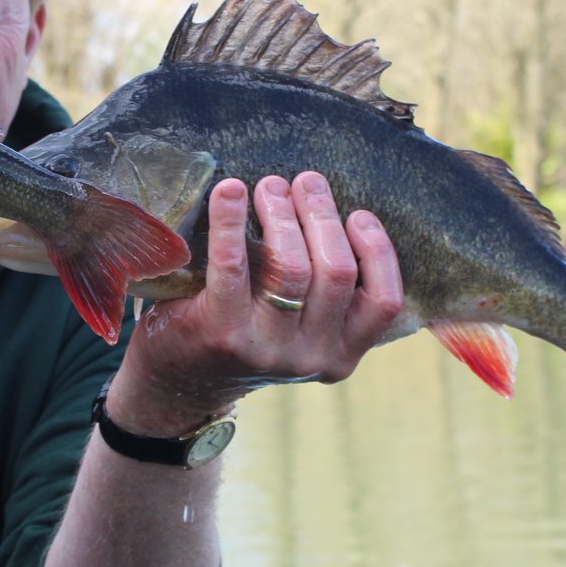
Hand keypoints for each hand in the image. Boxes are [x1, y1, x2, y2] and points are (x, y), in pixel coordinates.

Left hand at [114, 172, 403, 431]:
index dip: (378, 250)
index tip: (358, 214)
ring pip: (291, 267)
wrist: (181, 384)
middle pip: (335, 271)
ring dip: (282, 214)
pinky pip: (233, 265)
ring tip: (270, 186)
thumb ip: (327, 293)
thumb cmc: (249, 336)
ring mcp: (266, 348)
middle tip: (305, 182)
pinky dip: (231, 220)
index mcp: (341, 355)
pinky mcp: (221, 332)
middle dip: (322, 215)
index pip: (384, 302)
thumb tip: (334, 207)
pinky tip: (230, 191)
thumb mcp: (302, 330)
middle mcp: (310, 357)